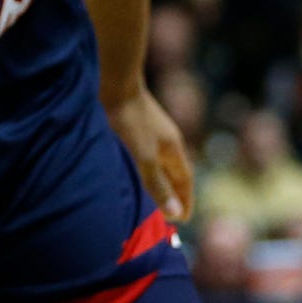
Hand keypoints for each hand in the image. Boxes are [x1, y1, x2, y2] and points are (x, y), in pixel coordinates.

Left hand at [106, 86, 193, 222]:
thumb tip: (175, 213)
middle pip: (175, 172)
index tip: (182, 220)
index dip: (184, 201)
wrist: (116, 82)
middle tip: (170, 212)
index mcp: (173, 149)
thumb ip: (157, 183)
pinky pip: (147, 152)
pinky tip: (134, 167)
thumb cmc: (130, 120)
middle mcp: (167, 140)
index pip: (185, 181)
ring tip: (153, 194)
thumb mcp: (143, 156)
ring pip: (161, 161)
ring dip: (160, 179)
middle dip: (174, 193)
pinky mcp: (137, 124)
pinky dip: (146, 166)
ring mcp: (153, 131)